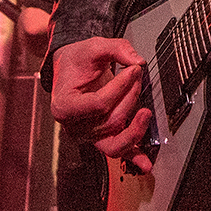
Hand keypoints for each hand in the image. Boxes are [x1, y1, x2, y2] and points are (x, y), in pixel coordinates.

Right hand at [50, 36, 150, 158]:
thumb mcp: (94, 47)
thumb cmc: (77, 62)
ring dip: (135, 127)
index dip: (120, 87)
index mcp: (64, 105)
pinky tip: (146, 164)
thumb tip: (138, 61)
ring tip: (146, 113)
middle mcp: (73, 126)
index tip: (133, 70)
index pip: (98, 104)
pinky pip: (117, 151)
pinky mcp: (100, 139)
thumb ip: (117, 49)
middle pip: (110, 121)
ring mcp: (87, 136)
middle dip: (130, 97)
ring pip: (115, 141)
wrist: (70, 70)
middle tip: (137, 76)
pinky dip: (133, 157)